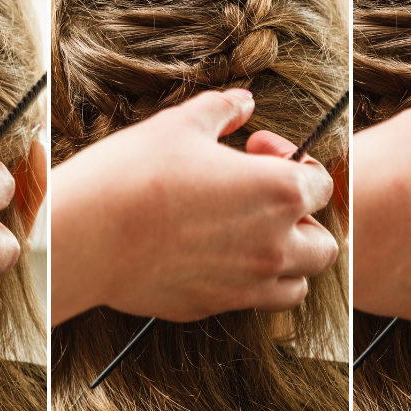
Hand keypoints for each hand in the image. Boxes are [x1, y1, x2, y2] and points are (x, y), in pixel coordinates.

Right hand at [50, 89, 338, 324]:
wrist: (87, 234)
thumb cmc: (135, 175)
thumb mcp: (181, 125)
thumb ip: (223, 109)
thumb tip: (243, 103)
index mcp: (278, 192)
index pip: (322, 184)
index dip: (295, 161)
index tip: (257, 150)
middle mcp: (274, 245)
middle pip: (323, 244)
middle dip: (303, 220)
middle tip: (264, 199)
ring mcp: (246, 285)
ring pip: (297, 284)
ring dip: (287, 260)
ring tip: (250, 235)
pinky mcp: (213, 307)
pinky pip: (250, 301)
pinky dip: (248, 283)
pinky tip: (213, 256)